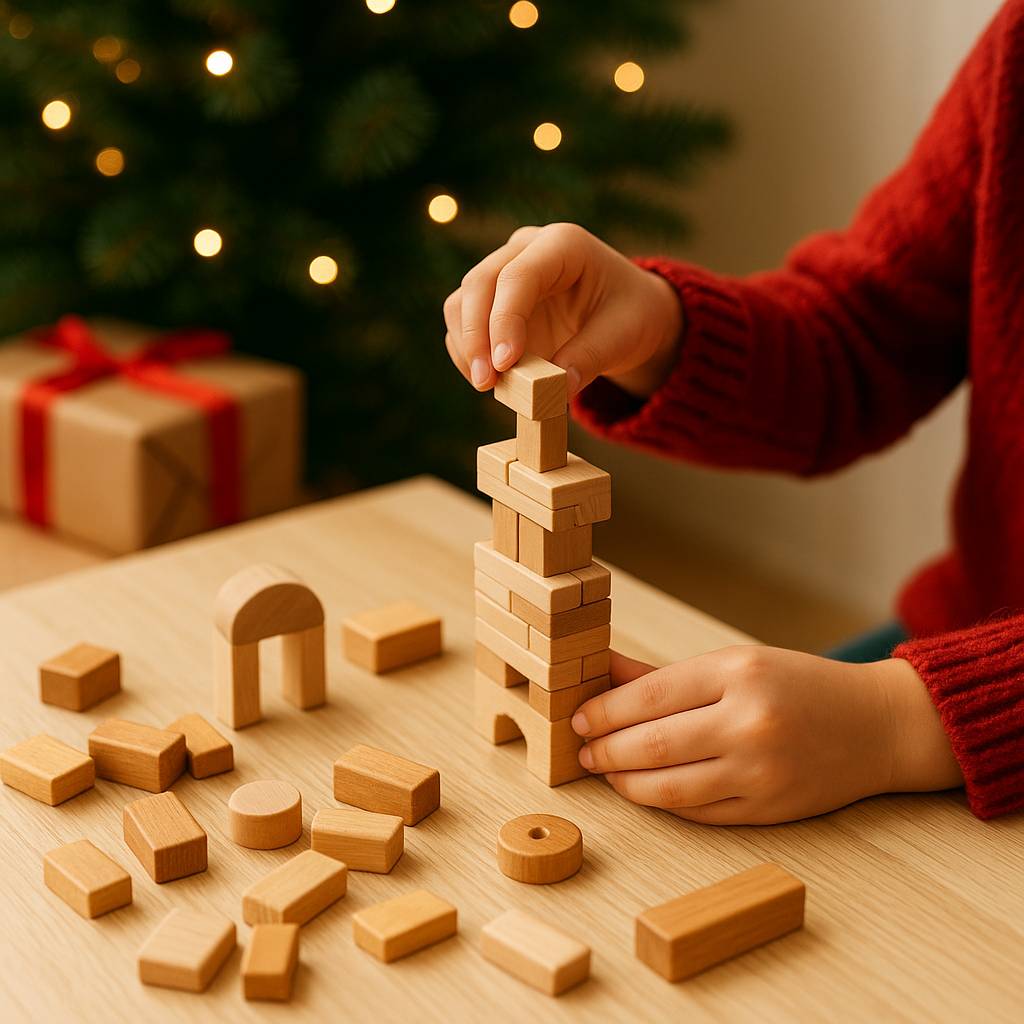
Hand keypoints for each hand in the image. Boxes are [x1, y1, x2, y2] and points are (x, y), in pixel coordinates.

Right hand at [443, 222, 682, 398]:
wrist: (627, 313)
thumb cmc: (630, 314)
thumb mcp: (624, 335)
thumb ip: (590, 358)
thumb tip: (554, 391)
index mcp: (563, 244)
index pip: (518, 276)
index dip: (505, 319)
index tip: (505, 364)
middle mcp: (525, 250)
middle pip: (479, 284)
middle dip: (476, 336)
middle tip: (486, 383)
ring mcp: (503, 273)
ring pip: (462, 303)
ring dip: (468, 348)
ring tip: (490, 387)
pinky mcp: (492, 302)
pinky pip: (463, 326)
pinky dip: (468, 355)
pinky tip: (491, 382)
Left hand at [572, 647, 962, 824]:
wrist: (877, 725)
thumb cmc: (798, 686)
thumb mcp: (735, 663)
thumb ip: (664, 675)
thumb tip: (600, 668)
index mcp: (738, 672)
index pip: (648, 696)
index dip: (603, 711)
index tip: (578, 718)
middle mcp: (749, 721)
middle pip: (652, 745)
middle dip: (605, 750)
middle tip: (584, 751)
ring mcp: (761, 771)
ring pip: (670, 788)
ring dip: (627, 783)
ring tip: (608, 773)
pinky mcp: (769, 810)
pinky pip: (700, 814)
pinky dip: (664, 804)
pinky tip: (646, 791)